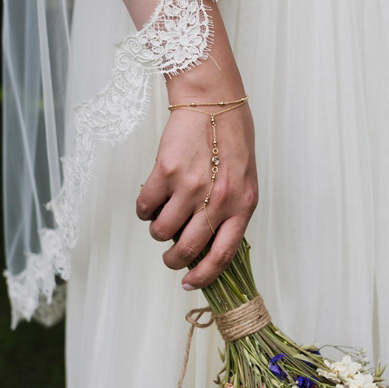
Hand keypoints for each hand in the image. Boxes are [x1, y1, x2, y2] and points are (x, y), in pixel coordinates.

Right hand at [136, 49, 256, 290]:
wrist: (214, 103)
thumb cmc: (232, 144)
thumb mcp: (244, 183)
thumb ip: (230, 214)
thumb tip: (205, 248)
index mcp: (242, 207)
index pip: (223, 255)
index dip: (204, 276)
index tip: (189, 284)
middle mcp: (218, 201)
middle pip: (187, 249)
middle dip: (173, 260)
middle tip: (169, 258)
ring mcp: (191, 187)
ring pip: (161, 231)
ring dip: (157, 231)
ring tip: (163, 218)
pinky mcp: (165, 172)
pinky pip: (145, 207)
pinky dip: (144, 210)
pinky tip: (152, 200)